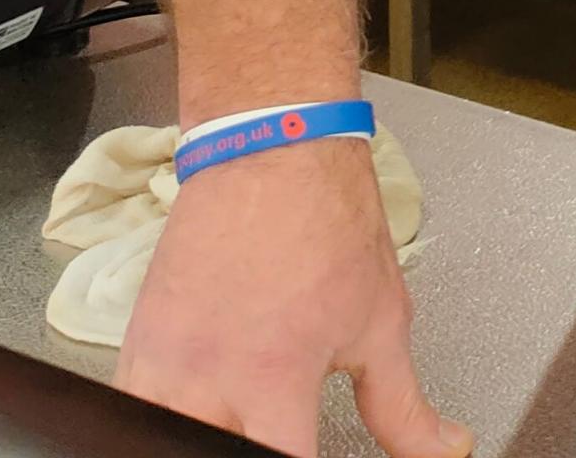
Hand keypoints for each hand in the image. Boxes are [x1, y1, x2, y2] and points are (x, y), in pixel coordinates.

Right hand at [114, 138, 465, 457]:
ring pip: (163, 434)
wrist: (272, 149)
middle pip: (210, 455)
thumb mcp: (382, 322)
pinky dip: (161, 418)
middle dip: (247, 454)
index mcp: (274, 380)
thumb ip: (403, 407)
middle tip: (275, 438)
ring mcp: (163, 364)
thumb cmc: (326, 222)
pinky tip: (196, 415)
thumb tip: (442, 450)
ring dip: (202, 436)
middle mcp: (208, 380)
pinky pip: (132, 409)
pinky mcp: (136, 346)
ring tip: (239, 427)